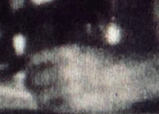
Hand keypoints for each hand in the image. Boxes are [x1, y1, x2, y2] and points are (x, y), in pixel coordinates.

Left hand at [26, 44, 148, 110]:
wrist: (129, 77)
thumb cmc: (105, 64)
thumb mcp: (81, 52)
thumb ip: (59, 60)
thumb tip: (35, 68)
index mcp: (65, 53)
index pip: (34, 61)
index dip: (30, 68)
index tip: (29, 72)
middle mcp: (65, 70)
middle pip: (34, 79)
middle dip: (31, 83)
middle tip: (32, 86)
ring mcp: (70, 88)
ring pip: (41, 96)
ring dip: (39, 97)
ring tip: (41, 98)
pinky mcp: (76, 105)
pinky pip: (54, 107)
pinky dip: (51, 107)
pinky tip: (54, 105)